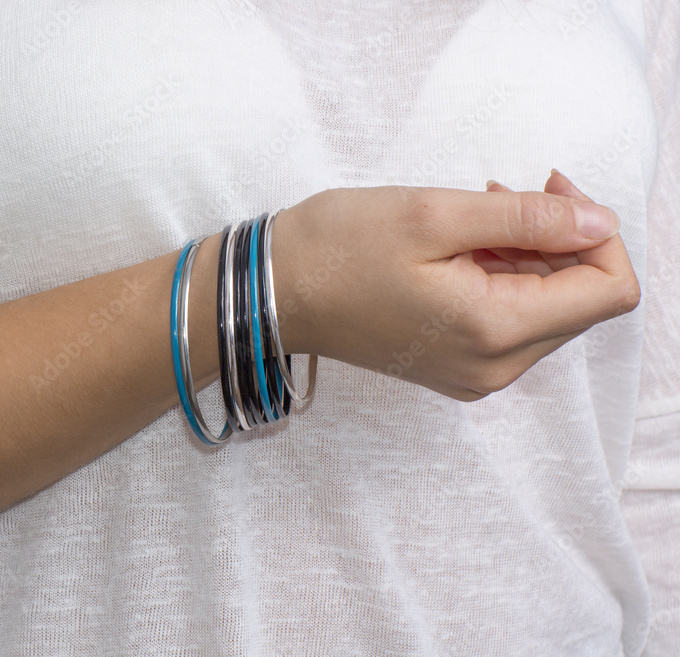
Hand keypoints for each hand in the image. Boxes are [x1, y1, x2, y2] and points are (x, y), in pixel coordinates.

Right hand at [273, 170, 640, 400]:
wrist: (271, 293)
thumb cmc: (338, 249)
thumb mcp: (434, 214)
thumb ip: (527, 219)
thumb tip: (601, 224)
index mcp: (495, 331)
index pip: (607, 290)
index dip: (595, 230)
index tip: (547, 189)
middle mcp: (495, 367)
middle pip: (578, 301)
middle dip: (557, 240)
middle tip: (498, 195)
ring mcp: (474, 373)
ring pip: (545, 309)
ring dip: (525, 256)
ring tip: (469, 221)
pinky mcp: (455, 367)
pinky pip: (509, 322)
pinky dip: (500, 278)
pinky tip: (460, 251)